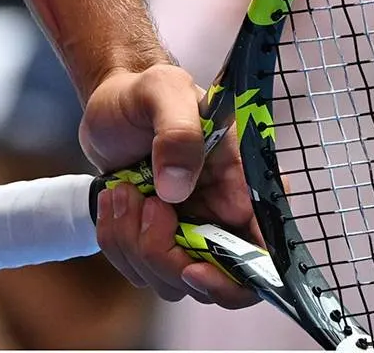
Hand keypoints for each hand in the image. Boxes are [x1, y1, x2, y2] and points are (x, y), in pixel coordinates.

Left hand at [82, 61, 260, 305]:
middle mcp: (221, 220)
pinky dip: (116, 240)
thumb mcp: (164, 91)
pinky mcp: (154, 240)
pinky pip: (136, 269)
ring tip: (124, 190)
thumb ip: (179, 132)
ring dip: (134, 243)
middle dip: (165, 255)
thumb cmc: (147, 91)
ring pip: (168, 280)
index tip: (192, 266)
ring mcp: (188, 235)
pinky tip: (114, 199)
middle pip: (208, 282)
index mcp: (242, 188)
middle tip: (146, 205)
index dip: (232, 279)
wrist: (112, 101)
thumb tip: (177, 189)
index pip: (261, 258)